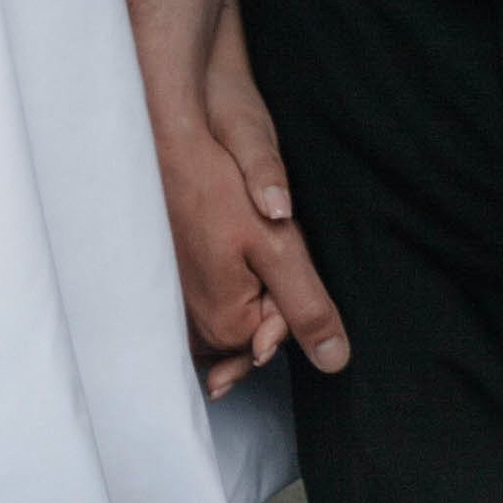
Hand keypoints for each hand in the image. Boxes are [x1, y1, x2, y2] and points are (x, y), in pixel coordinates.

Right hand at [154, 0, 347, 398]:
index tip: (280, 242)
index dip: (296, 288)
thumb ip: (307, 307)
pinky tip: (229, 246)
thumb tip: (335, 362)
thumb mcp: (277, 245)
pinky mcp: (172, 284)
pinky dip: (227, 281)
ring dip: (251, 281)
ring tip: (240, 231)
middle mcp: (197, 328)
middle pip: (259, 324)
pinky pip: (213, 298)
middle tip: (258, 232)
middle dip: (272, 286)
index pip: (285, 332)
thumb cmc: (217, 186)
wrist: (166, 141)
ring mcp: (181, 307)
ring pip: (237, 310)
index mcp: (225, 326)